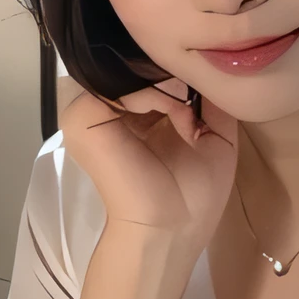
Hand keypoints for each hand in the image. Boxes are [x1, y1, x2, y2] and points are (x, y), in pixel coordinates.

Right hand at [59, 79, 236, 255]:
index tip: (210, 82)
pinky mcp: (82, 118)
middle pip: (140, 70)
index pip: (154, 74)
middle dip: (176, 74)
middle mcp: (112, 111)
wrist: (169, 231)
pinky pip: (119, 87)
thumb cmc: (192, 198)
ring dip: (169, 84)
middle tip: (203, 92)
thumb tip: (212, 66)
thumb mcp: (216, 139)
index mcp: (137, 116)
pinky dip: (154, 93)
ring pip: (132, 74)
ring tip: (191, 112)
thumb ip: (213, 102)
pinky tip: (177, 113)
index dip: (183, 73)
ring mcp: (92, 112)